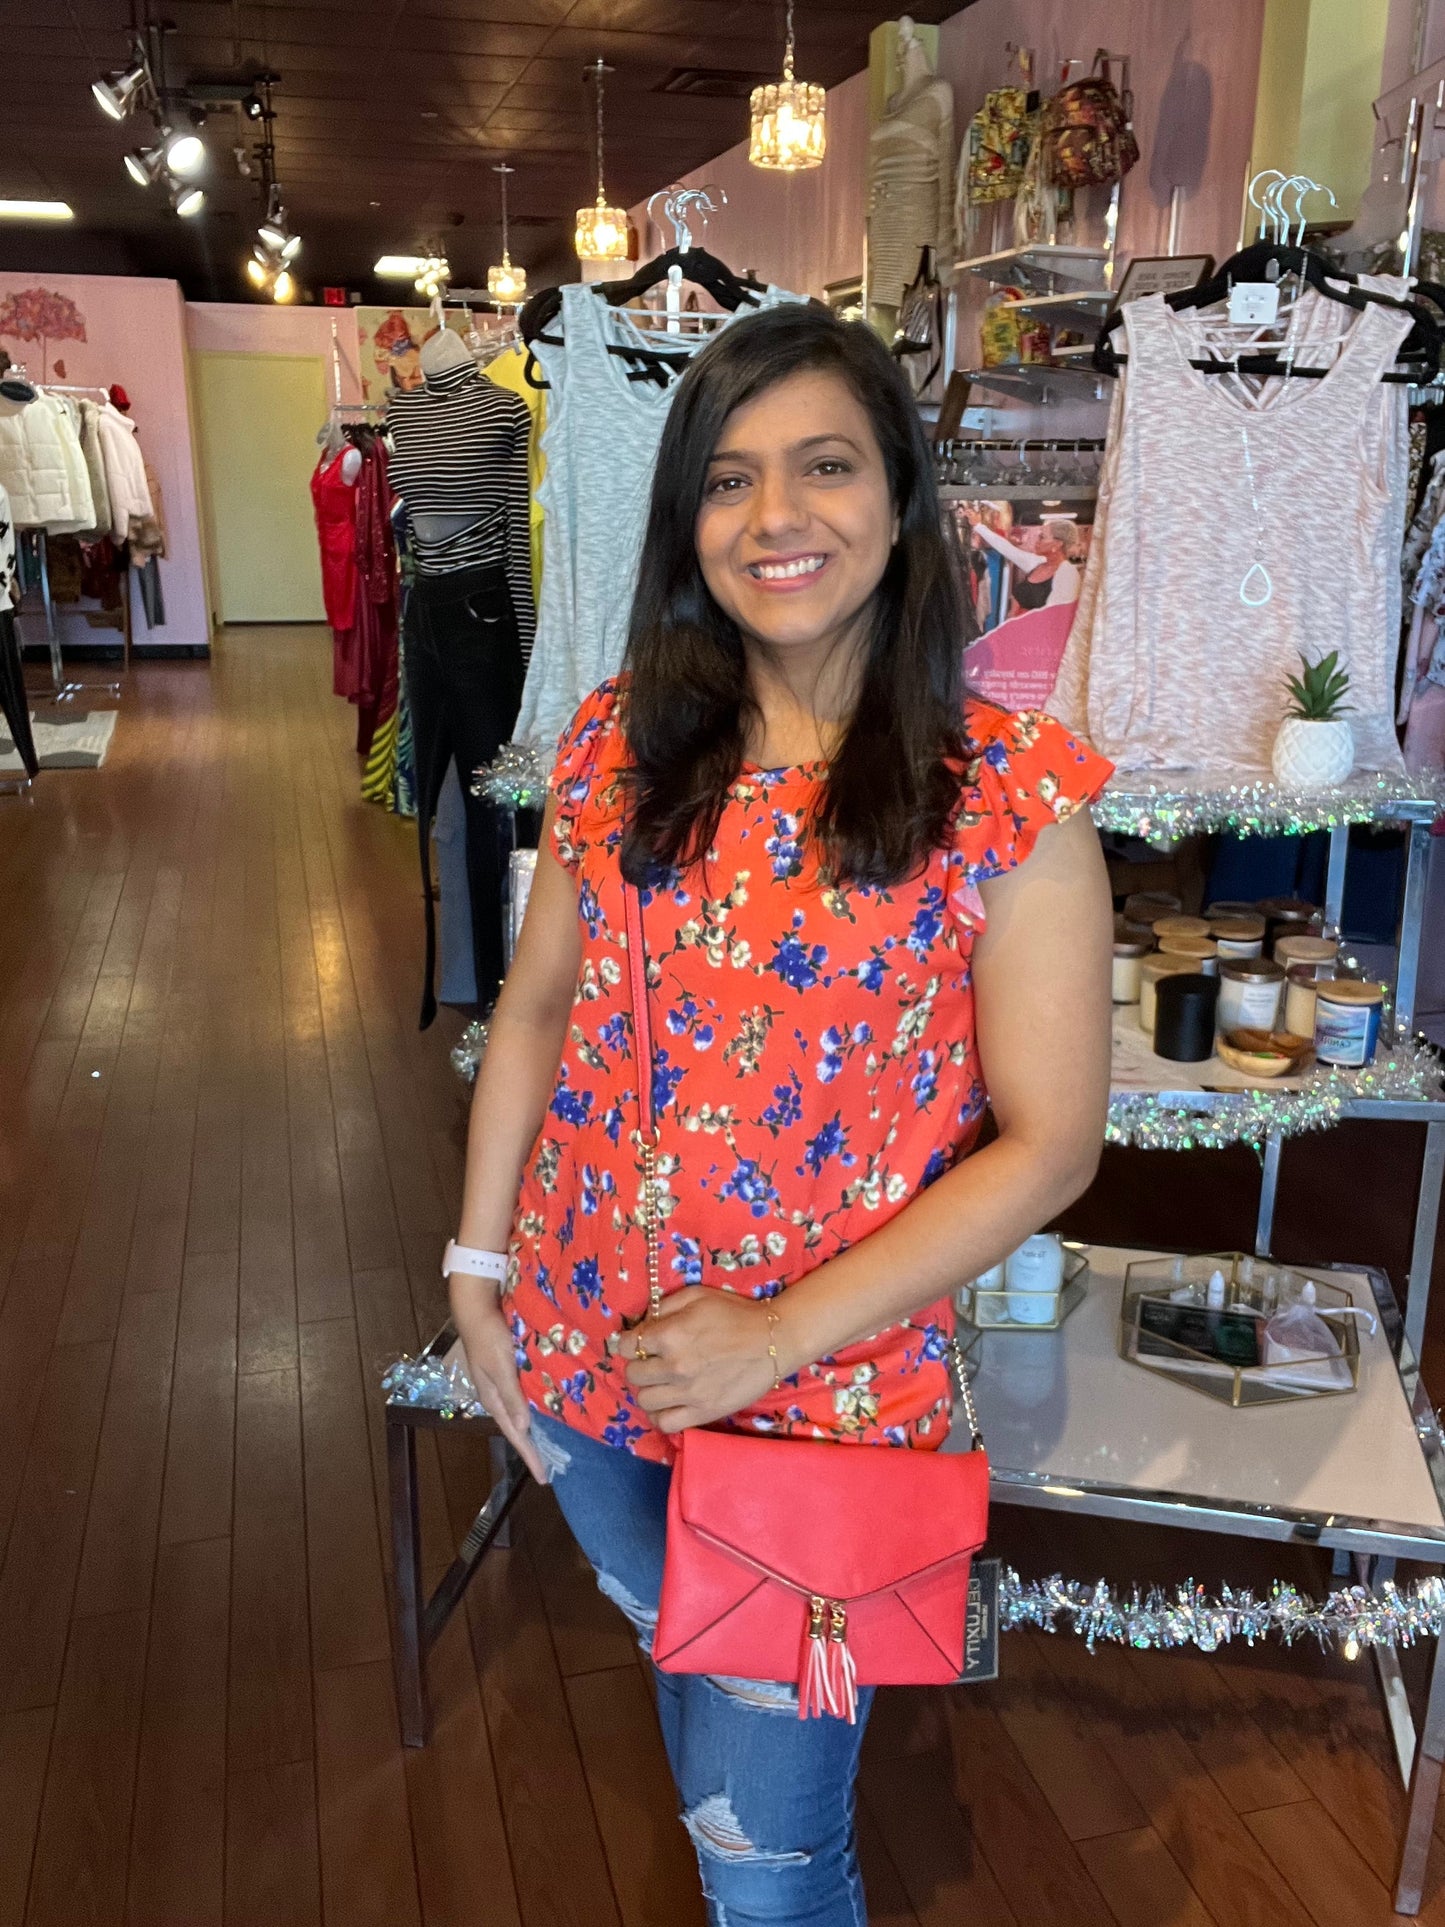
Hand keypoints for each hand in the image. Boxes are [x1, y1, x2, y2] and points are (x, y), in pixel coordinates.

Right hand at [449, 1275, 547, 1484]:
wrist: (475, 1305)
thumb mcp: (501, 1365)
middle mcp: (497, 1396)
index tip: (544, 1478)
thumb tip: (523, 1428)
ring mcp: (501, 1383)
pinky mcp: (507, 1370)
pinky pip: (523, 1396)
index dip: (530, 1456)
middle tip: (551, 1468)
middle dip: (532, 1448)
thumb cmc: (488, 1335)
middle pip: (517, 1429)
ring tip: (551, 1444)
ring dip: (534, 1429)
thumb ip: (512, 1395)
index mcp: (494, 1399)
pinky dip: (534, 1407)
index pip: (515, 1435)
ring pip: (520, 1413)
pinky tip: (546, 1408)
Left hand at [616, 1289, 784, 1433]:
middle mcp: (675, 1366)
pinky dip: (661, 1415)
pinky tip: (669, 1404)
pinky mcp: (703, 1413)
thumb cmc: (735, 1314)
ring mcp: (688, 1393)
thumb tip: (640, 1324)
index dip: (629, 1343)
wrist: (774, 1341)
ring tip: (661, 1383)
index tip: (639, 1343)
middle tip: (653, 1361)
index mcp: (671, 1334)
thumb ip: (663, 1307)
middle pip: (633, 1374)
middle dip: (639, 1364)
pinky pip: (665, 1423)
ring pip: (644, 1400)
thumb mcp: (697, 1296)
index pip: (626, 1346)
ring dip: (648, 1390)